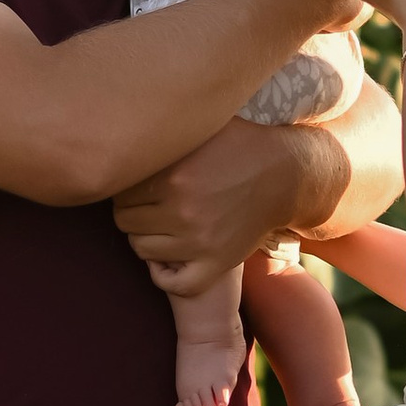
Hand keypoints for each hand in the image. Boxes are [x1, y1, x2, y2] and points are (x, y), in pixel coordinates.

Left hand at [115, 119, 340, 292]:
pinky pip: (173, 282)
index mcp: (172, 177)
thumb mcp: (201, 126)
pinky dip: (164, 274)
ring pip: (141, 250)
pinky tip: (167, 257)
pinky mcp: (216, 263)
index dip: (125, 188)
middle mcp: (182, 212)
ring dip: (146, 238)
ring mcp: (199, 242)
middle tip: (148, 204)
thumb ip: (163, 130)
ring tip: (158, 225)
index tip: (139, 184)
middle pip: (125, 222)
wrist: (286, 174)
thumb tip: (123, 122)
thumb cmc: (238, 143)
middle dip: (133, 212)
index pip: (119, 193)